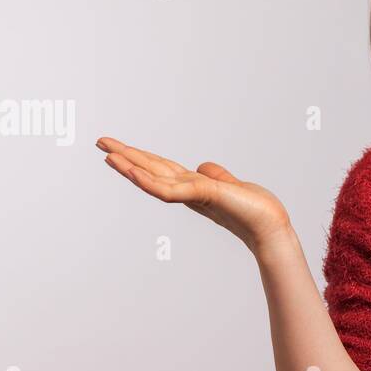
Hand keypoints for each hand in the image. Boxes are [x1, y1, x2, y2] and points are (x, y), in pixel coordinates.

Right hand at [95, 136, 293, 255]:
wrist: (270, 227)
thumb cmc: (255, 210)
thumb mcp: (231, 184)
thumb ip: (215, 175)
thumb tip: (201, 166)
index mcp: (193, 186)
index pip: (161, 169)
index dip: (140, 158)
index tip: (119, 147)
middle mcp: (188, 191)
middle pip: (151, 170)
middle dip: (126, 157)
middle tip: (100, 143)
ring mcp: (193, 195)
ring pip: (153, 180)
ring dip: (130, 168)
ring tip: (108, 155)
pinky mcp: (201, 196)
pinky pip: (168, 190)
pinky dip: (148, 181)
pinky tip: (132, 171)